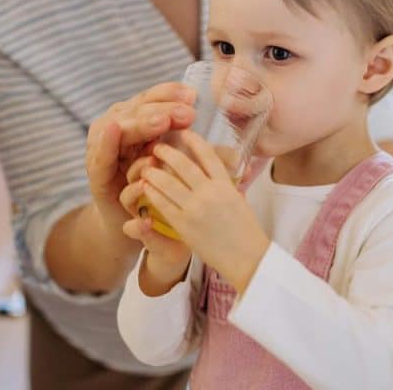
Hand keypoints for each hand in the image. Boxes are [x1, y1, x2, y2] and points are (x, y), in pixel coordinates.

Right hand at [85, 83, 195, 230]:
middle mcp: (119, 127)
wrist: (140, 223)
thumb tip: (235, 153)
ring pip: (121, 127)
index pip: (154, 99)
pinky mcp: (97, 171)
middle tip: (185, 113)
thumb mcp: (181, 167)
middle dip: (163, 109)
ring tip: (161, 122)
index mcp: (139, 119)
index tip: (193, 96)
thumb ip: (198, 156)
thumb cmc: (165, 189)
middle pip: (139, 110)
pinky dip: (107, 142)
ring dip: (141, 123)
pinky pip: (101, 154)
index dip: (171, 94)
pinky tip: (114, 130)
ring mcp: (105, 147)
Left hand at [139, 130, 270, 294]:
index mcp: (226, 185)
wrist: (248, 259)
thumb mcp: (240, 201)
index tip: (183, 132)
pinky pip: (163, 204)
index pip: (208, 156)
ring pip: (169, 183)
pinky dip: (152, 193)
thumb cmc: (246, 232)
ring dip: (154, 172)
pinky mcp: (184, 225)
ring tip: (144, 166)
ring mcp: (196, 208)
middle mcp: (210, 192)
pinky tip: (144, 187)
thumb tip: (226, 168)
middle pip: (184, 165)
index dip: (194, 142)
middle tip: (157, 146)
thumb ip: (229, 184)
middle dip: (168, 153)